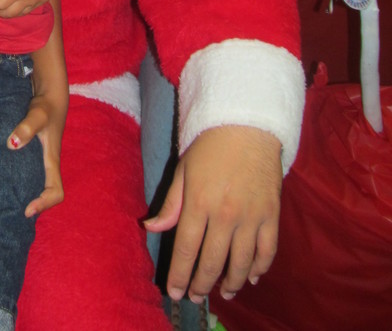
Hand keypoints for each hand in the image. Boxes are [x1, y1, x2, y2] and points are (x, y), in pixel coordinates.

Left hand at [8, 86, 67, 218]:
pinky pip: (28, 172)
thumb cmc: (46, 105)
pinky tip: (1, 177)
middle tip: (9, 212)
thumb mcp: (37, 114)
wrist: (50, 92)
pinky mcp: (33, 150)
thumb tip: (12, 144)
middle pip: (45, 193)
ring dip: (25, 193)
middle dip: (32, 205)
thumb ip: (27, 127)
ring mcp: (41, 158)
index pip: (55, 192)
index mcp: (52, 160)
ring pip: (37, 183)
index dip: (44, 204)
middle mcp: (48, 163)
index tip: (26, 210)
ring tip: (3, 200)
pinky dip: (19, 179)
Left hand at [144, 125, 282, 303]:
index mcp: (198, 202)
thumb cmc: (209, 146)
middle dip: (201, 284)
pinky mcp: (272, 215)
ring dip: (230, 283)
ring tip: (223, 293)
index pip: (186, 249)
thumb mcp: (183, 169)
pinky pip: (267, 251)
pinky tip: (250, 277)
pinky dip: (259, 269)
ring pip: (240, 263)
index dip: (179, 275)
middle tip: (196, 297)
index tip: (174, 292)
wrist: (247, 126)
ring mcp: (251, 217)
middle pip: (212, 261)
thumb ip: (170, 204)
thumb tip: (150, 229)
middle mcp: (225, 215)